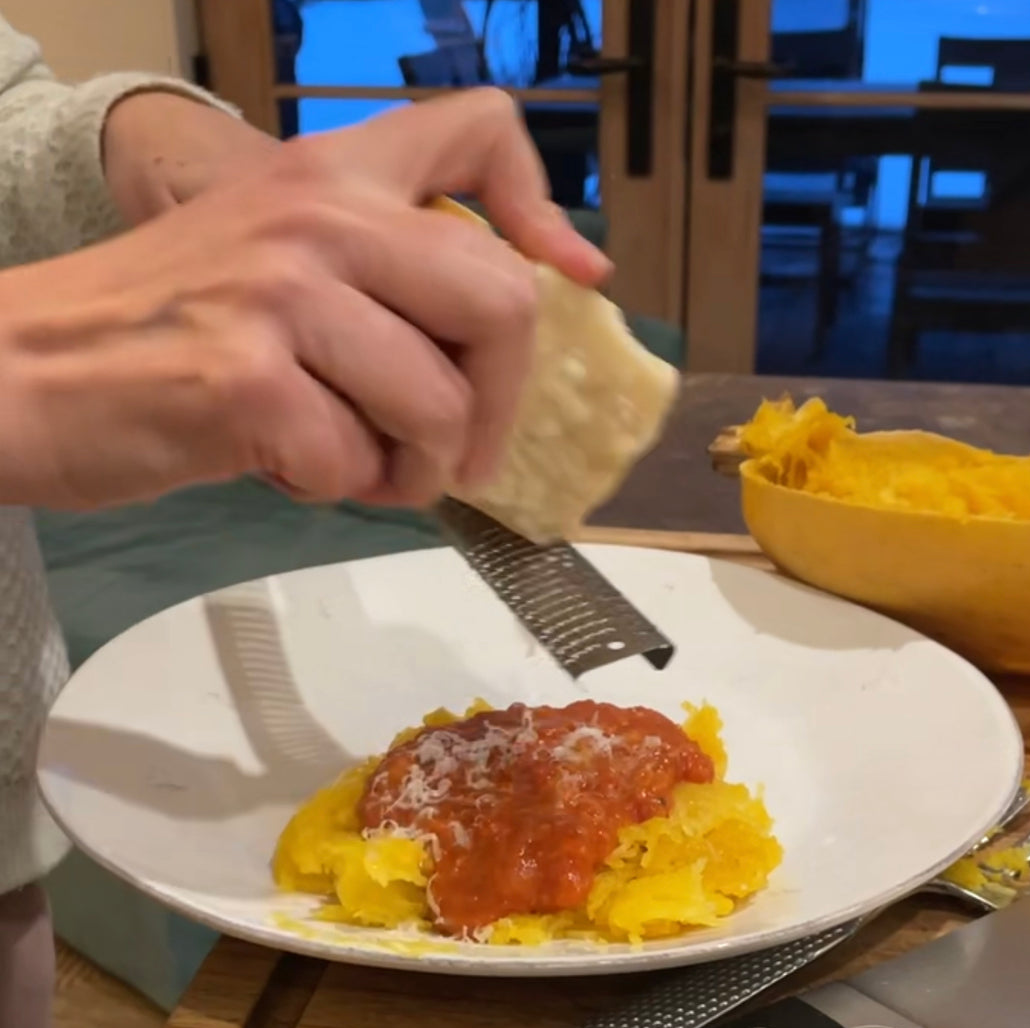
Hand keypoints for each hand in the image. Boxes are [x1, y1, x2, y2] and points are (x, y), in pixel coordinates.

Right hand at [0, 90, 609, 510]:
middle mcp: (317, 217)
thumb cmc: (153, 328)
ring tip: (357, 470)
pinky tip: (283, 466)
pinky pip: (354, 463)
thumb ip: (371, 275)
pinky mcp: (247, 379)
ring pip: (436, 405)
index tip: (571, 282)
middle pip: (500, 304)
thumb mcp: (265, 258)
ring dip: (412, 468)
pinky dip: (333, 490)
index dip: (545, 213)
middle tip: (455, 452)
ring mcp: (281, 294)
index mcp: (329, 174)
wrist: (22, 370)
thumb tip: (487, 347)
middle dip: (496, 407)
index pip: (478, 130)